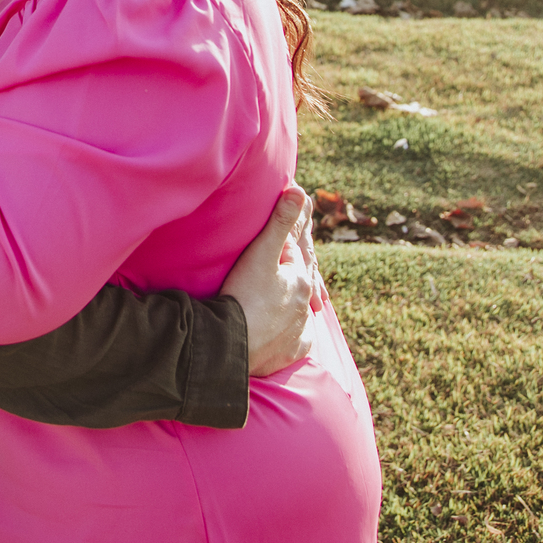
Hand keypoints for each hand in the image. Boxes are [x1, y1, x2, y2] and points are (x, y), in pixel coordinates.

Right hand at [220, 185, 318, 377]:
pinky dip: (299, 333)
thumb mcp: (262, 253)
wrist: (233, 345)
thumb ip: (281, 222)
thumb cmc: (245, 294)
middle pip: (305, 279)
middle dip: (304, 267)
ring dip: (303, 301)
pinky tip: (299, 331)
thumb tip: (300, 191)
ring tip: (309, 299)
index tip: (299, 217)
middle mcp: (304, 304)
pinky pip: (299, 340)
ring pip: (304, 310)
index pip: (300, 248)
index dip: (298, 231)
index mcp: (300, 278)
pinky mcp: (289, 352)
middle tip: (307, 260)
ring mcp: (298, 330)